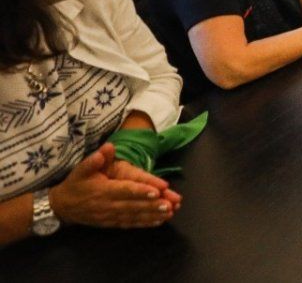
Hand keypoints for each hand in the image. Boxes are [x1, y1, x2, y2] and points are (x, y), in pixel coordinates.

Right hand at [48, 144, 175, 228]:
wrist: (61, 206)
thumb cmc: (75, 184)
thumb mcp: (81, 169)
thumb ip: (94, 159)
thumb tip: (108, 147)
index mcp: (103, 190)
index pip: (125, 190)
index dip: (141, 191)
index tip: (157, 190)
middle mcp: (108, 205)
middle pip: (133, 205)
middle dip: (152, 205)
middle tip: (170, 203)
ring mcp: (110, 216)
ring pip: (134, 216)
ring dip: (152, 215)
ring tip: (170, 212)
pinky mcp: (111, 223)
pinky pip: (130, 224)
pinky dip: (144, 223)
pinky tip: (158, 221)